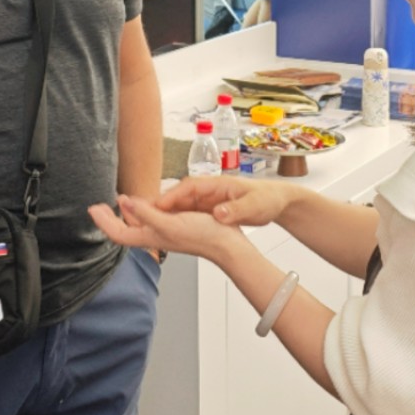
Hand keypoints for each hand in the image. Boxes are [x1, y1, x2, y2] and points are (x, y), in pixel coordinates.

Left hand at [89, 193, 246, 263]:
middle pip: (124, 229)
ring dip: (127, 212)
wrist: (226, 244)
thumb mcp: (170, 223)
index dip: (103, 222)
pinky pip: (152, 218)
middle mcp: (154, 235)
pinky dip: (144, 210)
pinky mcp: (175, 226)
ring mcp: (164, 232)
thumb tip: (125, 202)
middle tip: (99, 206)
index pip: (118, 233)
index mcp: (150, 236)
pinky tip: (148, 202)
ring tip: (120, 200)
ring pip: (138, 223)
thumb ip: (147, 213)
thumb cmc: (202, 235)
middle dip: (110, 218)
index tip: (92, 209)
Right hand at [154, 175, 296, 227]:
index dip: (170, 197)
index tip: (155, 207)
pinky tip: (162, 229)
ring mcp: (206, 199)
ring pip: (178, 205)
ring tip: (142, 225)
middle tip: (136, 216)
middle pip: (177, 196)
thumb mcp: (254, 205)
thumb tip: (219, 214)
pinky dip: (172, 219)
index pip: (187, 187)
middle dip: (157, 205)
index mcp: (217, 184)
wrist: (277, 201)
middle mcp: (208, 190)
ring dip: (162, 214)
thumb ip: (237, 210)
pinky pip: (185, 213)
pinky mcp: (207, 209)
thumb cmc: (267, 198)